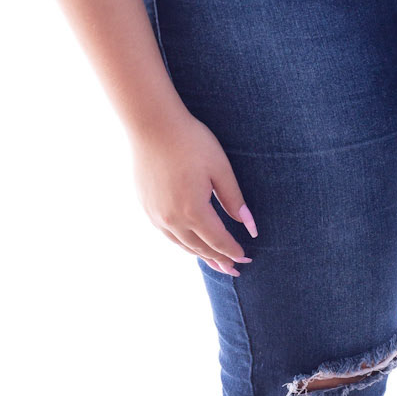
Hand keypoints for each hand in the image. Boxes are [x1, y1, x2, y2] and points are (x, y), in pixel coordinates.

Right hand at [131, 110, 257, 276]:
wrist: (152, 125)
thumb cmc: (191, 142)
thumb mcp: (220, 168)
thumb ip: (234, 200)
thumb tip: (250, 227)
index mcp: (194, 210)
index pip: (219, 241)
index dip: (233, 251)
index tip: (245, 258)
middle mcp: (172, 219)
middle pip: (200, 248)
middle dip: (219, 260)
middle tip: (234, 270)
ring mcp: (156, 215)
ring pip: (182, 245)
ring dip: (200, 255)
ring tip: (215, 263)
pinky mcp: (146, 207)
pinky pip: (167, 234)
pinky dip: (182, 243)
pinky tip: (190, 243)